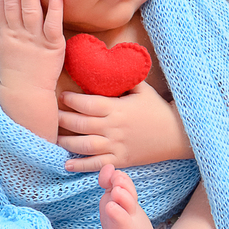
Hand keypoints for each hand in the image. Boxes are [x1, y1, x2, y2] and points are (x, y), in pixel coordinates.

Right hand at [0, 0, 63, 140]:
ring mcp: (34, 40)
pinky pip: (53, 24)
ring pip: (30, 9)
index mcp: (5, 35)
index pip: (1, 6)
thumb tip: (8, 10)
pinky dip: (55, 8)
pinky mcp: (52, 46)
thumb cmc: (18, 72)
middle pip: (12, 3)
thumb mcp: (6, 48)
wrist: (26, 94)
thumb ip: (8, 28)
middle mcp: (18, 35)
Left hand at [57, 82, 193, 170]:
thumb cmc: (158, 109)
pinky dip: (80, 166)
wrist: (177, 135)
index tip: (61, 96)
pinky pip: (97, 164)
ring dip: (66, 142)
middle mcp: (114, 128)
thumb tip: (108, 63)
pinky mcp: (121, 160)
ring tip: (54, 137)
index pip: (88, 103)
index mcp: (117, 108)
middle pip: (81, 124)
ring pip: (85, 145)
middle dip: (62, 119)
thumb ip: (124, 78)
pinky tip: (66, 164)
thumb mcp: (142, 89)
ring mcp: (117, 146)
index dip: (71, 100)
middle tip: (50, 115)